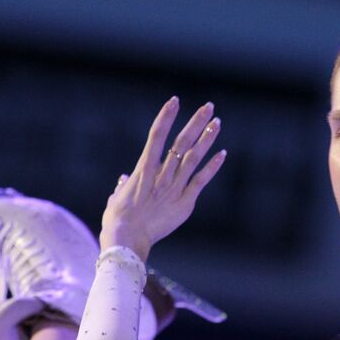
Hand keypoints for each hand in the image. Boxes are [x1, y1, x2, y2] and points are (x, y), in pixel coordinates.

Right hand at [100, 97, 225, 261]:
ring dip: (206, 139)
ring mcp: (174, 187)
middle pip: (182, 142)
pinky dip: (212, 167)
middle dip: (196, 123)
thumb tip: (123, 180)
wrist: (126, 238)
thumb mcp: (117, 198)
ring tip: (217, 123)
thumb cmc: (117, 220)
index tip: (175, 101)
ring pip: (193, 157)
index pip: (157, 135)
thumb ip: (123, 186)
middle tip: (209, 107)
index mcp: (143, 168)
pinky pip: (201, 181)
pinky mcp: (184, 203)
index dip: (166, 117)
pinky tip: (222, 154)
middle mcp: (161, 173)